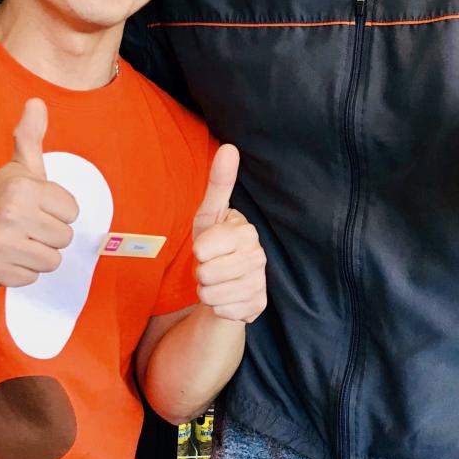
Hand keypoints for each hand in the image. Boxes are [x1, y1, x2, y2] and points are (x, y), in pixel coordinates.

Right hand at [0, 99, 78, 288]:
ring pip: (53, 261)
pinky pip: (33, 278)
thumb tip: (37, 102)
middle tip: (26, 228)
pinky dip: (23, 272)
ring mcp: (2, 245)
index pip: (72, 211)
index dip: (58, 212)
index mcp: (22, 188)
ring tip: (19, 243)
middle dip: (49, 235)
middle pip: (65, 238)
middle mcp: (11, 215)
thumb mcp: (16, 168)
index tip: (37, 209)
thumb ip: (30, 137)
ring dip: (39, 255)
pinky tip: (9, 258)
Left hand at [192, 144, 266, 322]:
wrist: (228, 284)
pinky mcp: (258, 307)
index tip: (206, 248)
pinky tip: (226, 297)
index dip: (198, 250)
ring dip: (207, 291)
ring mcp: (260, 283)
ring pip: (212, 294)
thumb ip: (219, 183)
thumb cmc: (215, 246)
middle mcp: (258, 256)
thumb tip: (229, 147)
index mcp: (246, 231)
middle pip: (206, 272)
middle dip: (200, 273)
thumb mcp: (209, 216)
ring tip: (216, 282)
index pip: (203, 247)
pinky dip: (218, 307)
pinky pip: (222, 311)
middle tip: (210, 267)